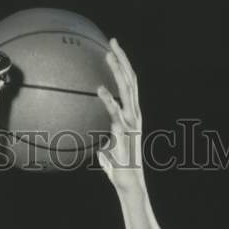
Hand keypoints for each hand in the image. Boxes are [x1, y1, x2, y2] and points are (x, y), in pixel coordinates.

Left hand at [96, 39, 144, 195]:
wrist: (129, 186)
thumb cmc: (118, 169)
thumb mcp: (107, 150)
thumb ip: (102, 142)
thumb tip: (93, 143)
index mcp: (132, 116)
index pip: (130, 85)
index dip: (123, 66)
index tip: (113, 48)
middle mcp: (135, 117)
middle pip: (131, 82)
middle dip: (122, 61)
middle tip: (112, 42)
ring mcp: (132, 126)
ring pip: (127, 92)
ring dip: (118, 74)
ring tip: (108, 58)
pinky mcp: (125, 136)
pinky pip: (117, 114)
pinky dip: (109, 101)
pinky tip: (99, 90)